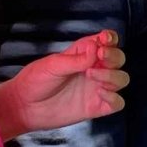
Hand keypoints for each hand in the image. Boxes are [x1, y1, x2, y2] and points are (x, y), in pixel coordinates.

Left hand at [0, 31, 128, 135]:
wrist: (24, 107)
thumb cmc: (35, 81)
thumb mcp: (52, 65)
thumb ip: (75, 59)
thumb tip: (95, 48)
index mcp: (84, 53)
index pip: (107, 41)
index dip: (111, 38)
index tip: (104, 41)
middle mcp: (94, 69)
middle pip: (118, 58)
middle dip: (113, 56)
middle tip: (99, 57)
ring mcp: (96, 88)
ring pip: (121, 79)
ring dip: (113, 75)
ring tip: (91, 75)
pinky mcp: (95, 107)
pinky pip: (117, 103)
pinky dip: (114, 98)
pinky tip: (99, 94)